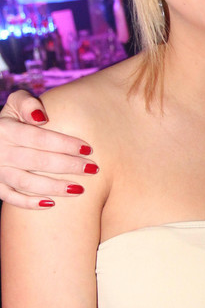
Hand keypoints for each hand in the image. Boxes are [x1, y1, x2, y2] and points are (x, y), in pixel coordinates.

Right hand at [0, 91, 96, 206]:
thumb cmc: (14, 118)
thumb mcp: (16, 103)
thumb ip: (27, 103)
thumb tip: (41, 117)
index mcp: (6, 130)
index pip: (39, 138)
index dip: (64, 144)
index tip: (88, 149)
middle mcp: (0, 152)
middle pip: (37, 161)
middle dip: (68, 166)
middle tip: (92, 169)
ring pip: (26, 183)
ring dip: (54, 188)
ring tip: (80, 189)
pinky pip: (12, 198)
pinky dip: (30, 203)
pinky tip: (52, 204)